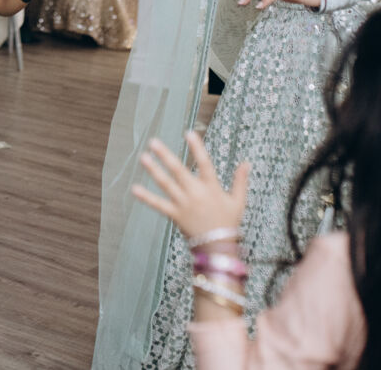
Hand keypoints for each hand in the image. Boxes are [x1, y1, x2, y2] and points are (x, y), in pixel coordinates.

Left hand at [132, 131, 248, 238]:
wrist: (218, 247)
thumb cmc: (228, 222)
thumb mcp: (238, 201)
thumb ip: (240, 181)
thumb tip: (246, 162)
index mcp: (212, 187)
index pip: (205, 163)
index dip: (197, 148)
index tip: (189, 133)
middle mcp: (196, 194)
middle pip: (179, 171)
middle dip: (166, 156)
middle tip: (153, 142)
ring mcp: (184, 204)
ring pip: (166, 184)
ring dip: (154, 170)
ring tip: (143, 157)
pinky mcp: (175, 215)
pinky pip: (159, 204)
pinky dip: (146, 197)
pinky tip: (134, 188)